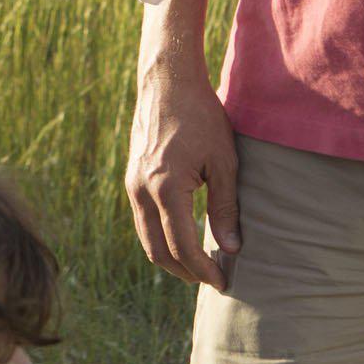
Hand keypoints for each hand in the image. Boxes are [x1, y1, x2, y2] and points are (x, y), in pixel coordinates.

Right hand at [126, 56, 238, 289]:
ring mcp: (131, 185)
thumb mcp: (224, 161)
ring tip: (199, 264)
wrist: (167, 83)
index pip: (182, 246)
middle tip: (211, 278)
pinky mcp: (131, 179)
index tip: (223, 281)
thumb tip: (231, 249)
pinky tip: (182, 237)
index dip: (203, 269)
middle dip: (185, 272)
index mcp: (165, 188)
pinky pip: (142, 221)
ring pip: (146, 239)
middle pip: (158, 252)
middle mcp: (141, 191)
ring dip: (171, 258)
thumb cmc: (201, 117)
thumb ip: (226, 207)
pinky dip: (161, 237)